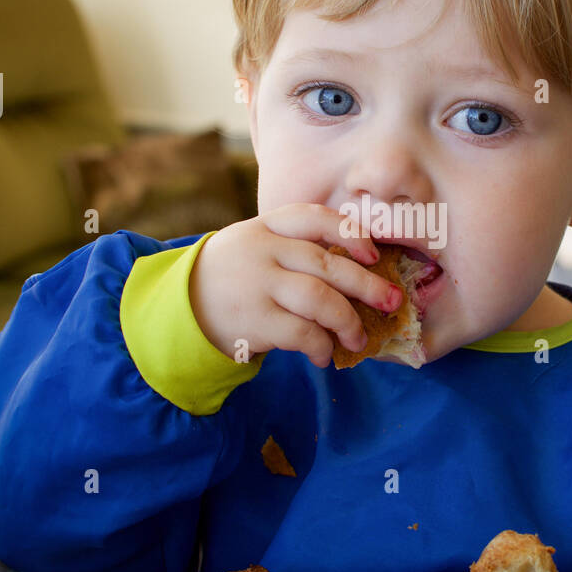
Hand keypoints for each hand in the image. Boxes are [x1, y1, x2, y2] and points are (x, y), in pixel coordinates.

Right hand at [189, 203, 404, 367]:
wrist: (180, 306)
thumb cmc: (233, 275)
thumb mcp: (255, 244)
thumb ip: (295, 246)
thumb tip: (360, 270)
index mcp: (266, 226)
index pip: (314, 218)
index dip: (350, 233)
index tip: (373, 254)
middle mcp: (263, 251)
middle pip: (327, 264)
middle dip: (367, 285)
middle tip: (392, 301)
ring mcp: (257, 285)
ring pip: (319, 300)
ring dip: (348, 321)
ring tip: (358, 338)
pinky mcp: (253, 321)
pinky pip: (301, 333)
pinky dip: (321, 345)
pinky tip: (326, 354)